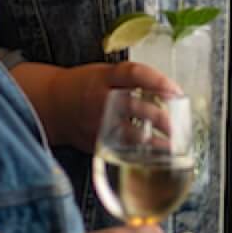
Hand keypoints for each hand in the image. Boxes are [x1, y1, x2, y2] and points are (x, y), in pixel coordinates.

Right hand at [52, 62, 179, 149]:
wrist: (52, 104)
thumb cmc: (85, 87)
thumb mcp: (104, 74)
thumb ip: (131, 81)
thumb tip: (170, 93)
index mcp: (104, 77)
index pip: (134, 74)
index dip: (157, 81)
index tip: (176, 91)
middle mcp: (100, 98)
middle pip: (135, 106)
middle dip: (160, 117)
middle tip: (179, 124)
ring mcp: (97, 122)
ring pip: (129, 133)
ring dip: (154, 141)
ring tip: (172, 146)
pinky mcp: (95, 141)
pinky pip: (120, 149)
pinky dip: (139, 154)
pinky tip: (154, 158)